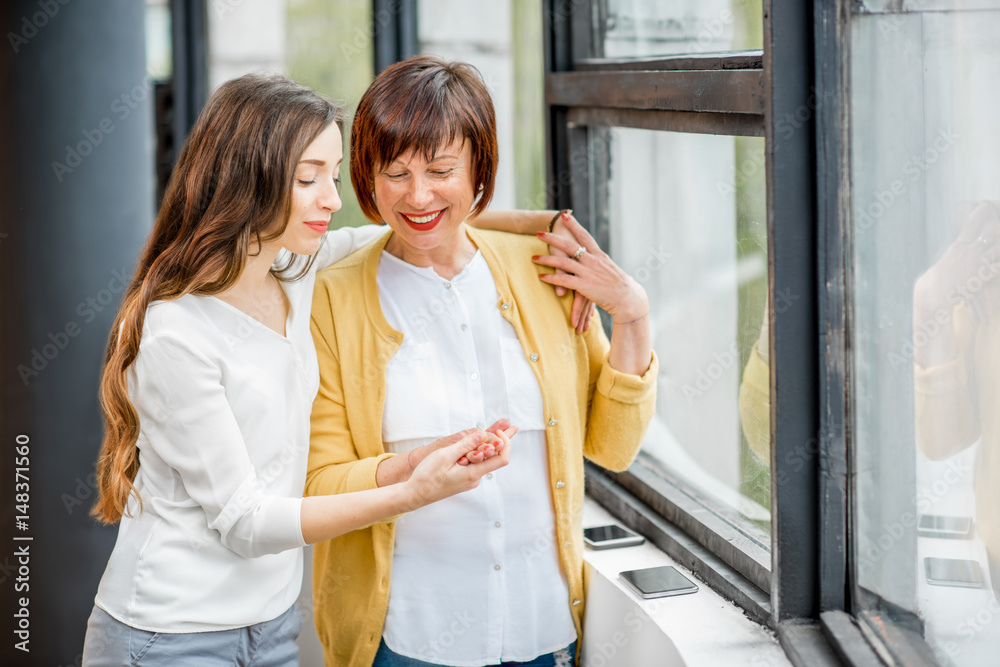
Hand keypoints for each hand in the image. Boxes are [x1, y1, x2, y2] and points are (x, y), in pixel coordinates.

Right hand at [405, 427, 513, 508]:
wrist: (414, 495)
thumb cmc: (427, 476)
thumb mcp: (445, 456)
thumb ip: (465, 445)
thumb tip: (482, 434)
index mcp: (473, 474)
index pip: (502, 458)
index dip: (505, 442)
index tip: (497, 431)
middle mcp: (475, 478)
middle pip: (494, 457)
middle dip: (497, 441)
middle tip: (504, 424)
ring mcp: (469, 480)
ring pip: (483, 460)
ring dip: (483, 446)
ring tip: (486, 432)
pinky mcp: (463, 479)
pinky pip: (474, 464)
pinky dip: (474, 453)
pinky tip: (470, 444)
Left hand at [534, 213, 649, 326]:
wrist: (628, 298)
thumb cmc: (620, 286)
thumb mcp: (610, 269)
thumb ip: (599, 262)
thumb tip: (593, 258)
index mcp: (599, 255)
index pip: (585, 236)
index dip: (574, 226)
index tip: (565, 217)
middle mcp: (593, 261)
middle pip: (569, 246)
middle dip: (552, 239)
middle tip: (539, 233)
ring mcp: (588, 273)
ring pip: (563, 263)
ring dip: (546, 260)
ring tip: (533, 258)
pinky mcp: (584, 286)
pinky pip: (564, 280)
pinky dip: (551, 278)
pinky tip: (542, 277)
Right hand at [914, 200, 999, 322]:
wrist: (932, 295)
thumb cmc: (934, 282)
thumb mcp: (942, 263)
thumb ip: (954, 255)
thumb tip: (956, 250)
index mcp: (957, 247)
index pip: (970, 226)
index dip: (979, 214)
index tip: (985, 206)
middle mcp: (968, 251)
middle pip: (989, 232)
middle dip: (996, 225)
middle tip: (998, 216)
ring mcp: (976, 262)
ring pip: (997, 247)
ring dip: (999, 243)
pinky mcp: (982, 275)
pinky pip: (998, 266)